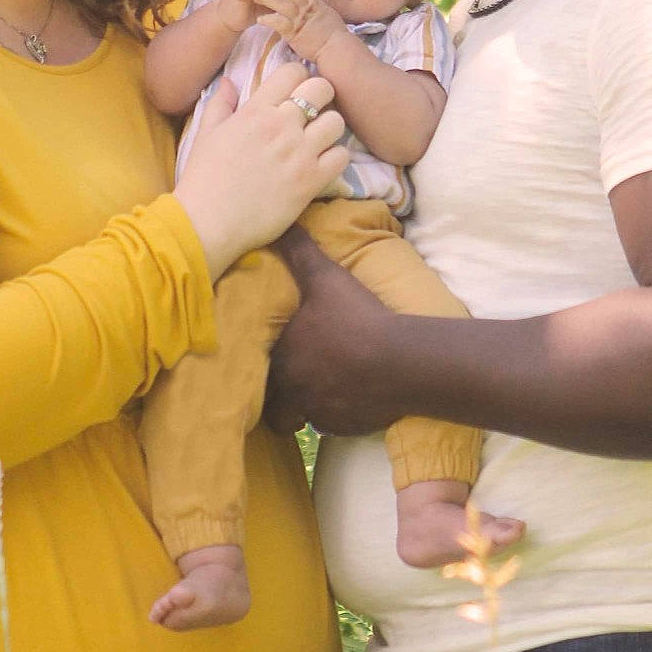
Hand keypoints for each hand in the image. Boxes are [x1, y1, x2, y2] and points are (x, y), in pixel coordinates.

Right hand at [173, 65, 347, 279]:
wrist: (207, 223)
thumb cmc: (202, 179)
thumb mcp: (206, 134)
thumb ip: (221, 103)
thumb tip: (229, 80)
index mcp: (256, 111)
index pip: (293, 72)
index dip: (299, 77)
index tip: (295, 91)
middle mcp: (281, 126)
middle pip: (322, 89)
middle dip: (321, 95)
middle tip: (313, 112)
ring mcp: (299, 153)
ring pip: (336, 121)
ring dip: (330, 128)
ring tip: (319, 140)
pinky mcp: (311, 181)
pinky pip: (341, 157)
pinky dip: (335, 159)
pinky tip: (322, 165)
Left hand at [253, 0, 345, 63]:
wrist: (336, 49)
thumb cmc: (333, 32)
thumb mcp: (325, 11)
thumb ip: (315, 2)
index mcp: (313, 1)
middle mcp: (305, 7)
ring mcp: (299, 19)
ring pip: (279, 3)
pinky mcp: (294, 33)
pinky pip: (278, 23)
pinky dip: (268, 20)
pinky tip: (259, 19)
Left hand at [265, 228, 404, 435]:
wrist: (398, 361)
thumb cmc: (356, 318)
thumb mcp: (326, 279)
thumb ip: (300, 253)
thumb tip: (282, 224)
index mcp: (281, 355)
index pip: (253, 368)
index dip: (257, 366)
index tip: (265, 361)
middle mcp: (292, 389)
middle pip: (271, 401)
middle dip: (277, 395)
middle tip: (288, 383)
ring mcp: (316, 412)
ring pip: (297, 419)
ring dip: (303, 409)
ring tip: (316, 395)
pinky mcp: (342, 427)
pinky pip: (329, 427)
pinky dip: (335, 416)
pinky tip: (349, 400)